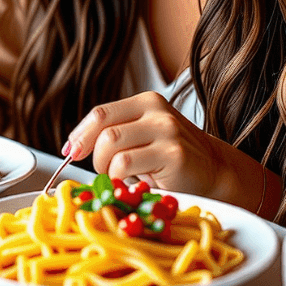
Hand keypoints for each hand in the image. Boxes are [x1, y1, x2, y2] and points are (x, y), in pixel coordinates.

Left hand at [64, 91, 237, 200]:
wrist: (214, 172)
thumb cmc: (171, 158)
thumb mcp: (143, 136)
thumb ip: (116, 133)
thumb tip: (73, 145)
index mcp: (147, 102)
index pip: (101, 113)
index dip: (80, 134)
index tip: (70, 151)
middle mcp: (157, 112)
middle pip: (104, 129)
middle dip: (92, 154)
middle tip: (101, 170)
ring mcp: (167, 132)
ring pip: (112, 146)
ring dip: (106, 168)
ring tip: (119, 177)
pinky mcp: (174, 155)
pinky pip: (126, 165)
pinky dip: (119, 178)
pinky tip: (134, 182)